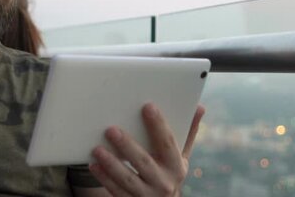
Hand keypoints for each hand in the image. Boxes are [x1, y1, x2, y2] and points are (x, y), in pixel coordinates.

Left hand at [88, 103, 204, 195]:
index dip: (158, 124)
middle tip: (110, 130)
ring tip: (97, 149)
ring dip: (112, 164)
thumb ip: (187, 132)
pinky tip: (94, 165)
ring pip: (128, 179)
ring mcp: (147, 195)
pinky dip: (104, 178)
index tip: (147, 106)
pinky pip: (117, 191)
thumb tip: (200, 106)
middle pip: (144, 162)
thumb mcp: (181, 156)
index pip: (168, 143)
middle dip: (127, 146)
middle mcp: (164, 182)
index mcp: (176, 166)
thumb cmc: (169, 172)